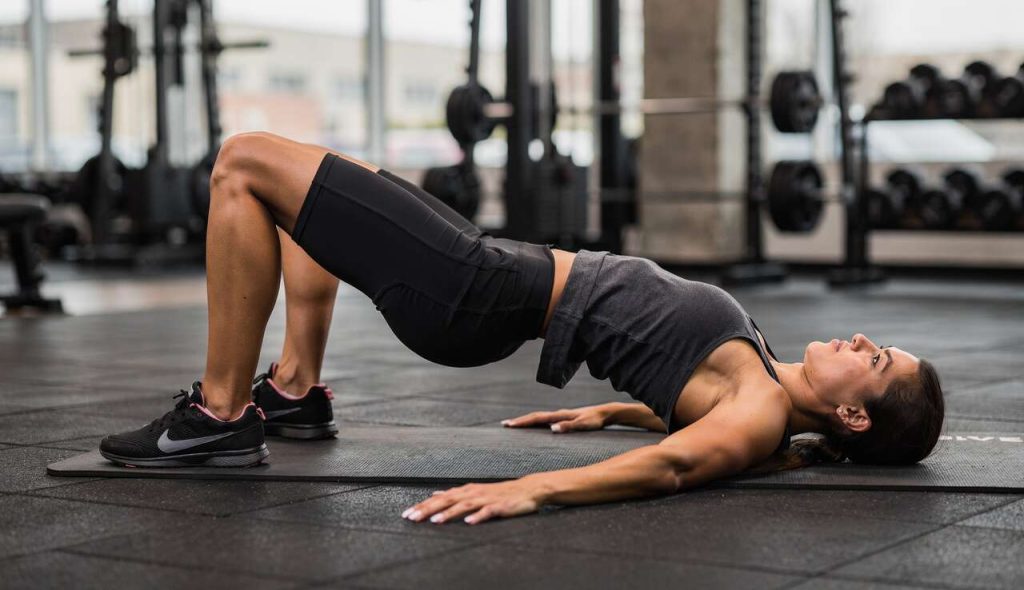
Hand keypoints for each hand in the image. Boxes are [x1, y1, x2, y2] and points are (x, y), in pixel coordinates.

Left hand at [402, 479, 544, 524]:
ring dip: (449, 513)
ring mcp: (487, 499)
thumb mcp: (474, 491)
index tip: (406, 513)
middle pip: (447, 500)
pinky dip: (477, 516)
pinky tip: (468, 522)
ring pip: (464, 505)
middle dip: (428, 508)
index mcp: (466, 490)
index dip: (422, 505)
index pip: (439, 497)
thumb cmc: (500, 492)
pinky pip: (487, 512)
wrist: (528, 489)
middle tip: (412, 517)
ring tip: (435, 521)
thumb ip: (454, 494)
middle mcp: (473, 492)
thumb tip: (435, 493)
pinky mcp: (500, 506)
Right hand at [501, 405, 609, 432]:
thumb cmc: (595, 420)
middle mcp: (557, 414)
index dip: (522, 422)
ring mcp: (559, 416)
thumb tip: (552, 429)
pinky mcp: (563, 419)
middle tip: (505, 425)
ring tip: (513, 425)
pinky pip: (544, 420)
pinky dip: (535, 422)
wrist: (605, 412)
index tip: (509, 425)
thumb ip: (568, 426)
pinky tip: (533, 427)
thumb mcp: (583, 424)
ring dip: (525, 421)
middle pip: (534, 416)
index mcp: (559, 415)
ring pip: (538, 417)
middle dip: (519, 421)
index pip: (536, 418)